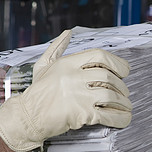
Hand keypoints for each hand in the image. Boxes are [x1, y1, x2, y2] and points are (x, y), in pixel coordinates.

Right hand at [0, 29, 132, 151]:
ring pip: (111, 95)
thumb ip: (57, 48)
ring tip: (126, 105)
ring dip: (123, 102)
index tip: (125, 71)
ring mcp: (77, 96)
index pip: (99, 56)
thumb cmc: (37, 92)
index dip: (117, 62)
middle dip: (121, 86)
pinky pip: (108, 115)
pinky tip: (124, 117)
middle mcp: (72, 77)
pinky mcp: (81, 114)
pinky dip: (120, 117)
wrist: (26, 118)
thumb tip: (68, 33)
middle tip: (124, 93)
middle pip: (108, 77)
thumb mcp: (44, 66)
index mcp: (67, 64)